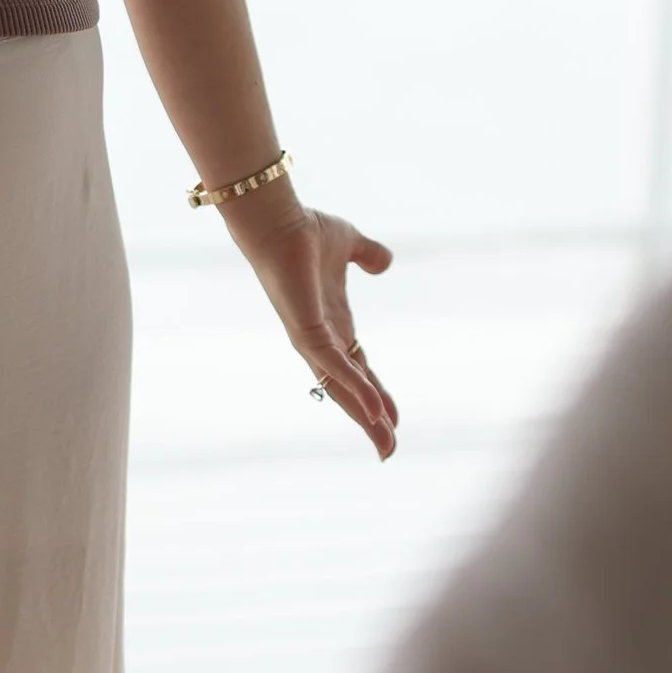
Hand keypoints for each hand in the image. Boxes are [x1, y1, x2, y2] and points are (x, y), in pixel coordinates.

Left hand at [224, 191, 397, 456]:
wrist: (279, 221)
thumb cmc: (306, 232)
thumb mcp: (351, 245)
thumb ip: (369, 256)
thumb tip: (385, 263)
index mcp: (334, 325)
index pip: (358, 370)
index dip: (375, 394)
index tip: (392, 418)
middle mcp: (322, 340)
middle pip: (349, 390)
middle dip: (370, 421)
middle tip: (388, 451)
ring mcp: (312, 340)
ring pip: (342, 389)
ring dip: (365, 417)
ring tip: (385, 444)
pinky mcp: (306, 333)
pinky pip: (335, 368)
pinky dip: (355, 389)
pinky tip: (373, 411)